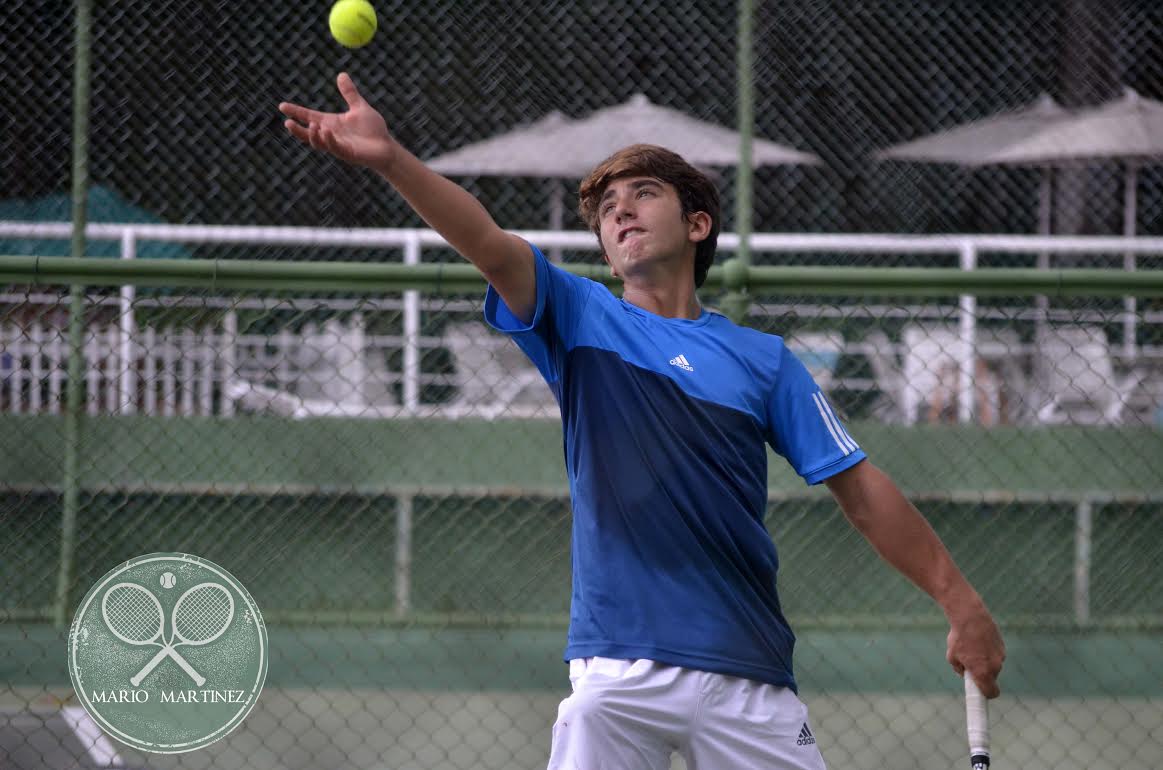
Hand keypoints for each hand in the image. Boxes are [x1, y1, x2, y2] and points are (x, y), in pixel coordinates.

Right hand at [279, 72, 396, 170]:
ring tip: (310, 125)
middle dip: (297, 130)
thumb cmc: (373, 130)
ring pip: (319, 143)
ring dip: (312, 135)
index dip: (296, 112)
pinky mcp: (348, 154)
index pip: (309, 117)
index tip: (282, 105)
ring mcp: (338, 146)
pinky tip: (326, 131)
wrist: (387, 147)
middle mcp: (331, 135)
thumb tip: (341, 74)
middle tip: (287, 123)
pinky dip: (328, 140)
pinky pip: (335, 148)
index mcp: (331, 123)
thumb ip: (349, 93)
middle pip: (308, 133)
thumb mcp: (360, 108)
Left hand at [946, 600, 1004, 697]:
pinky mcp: (1002, 645)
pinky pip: (995, 653)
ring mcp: (1000, 655)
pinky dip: (988, 650)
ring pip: (992, 664)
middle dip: (981, 674)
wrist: (970, 616)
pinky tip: (977, 640)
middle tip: (969, 664)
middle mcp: (995, 666)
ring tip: (971, 647)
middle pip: (990, 678)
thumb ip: (959, 669)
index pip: (991, 693)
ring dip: (984, 661)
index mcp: (983, 673)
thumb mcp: (952, 657)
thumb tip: (964, 673)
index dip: (986, 696)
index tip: (981, 695)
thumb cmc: (959, 638)